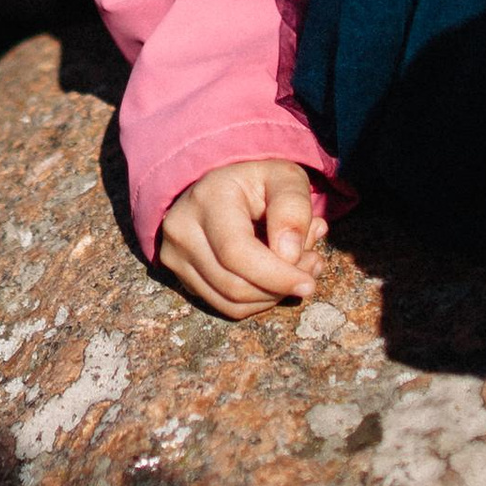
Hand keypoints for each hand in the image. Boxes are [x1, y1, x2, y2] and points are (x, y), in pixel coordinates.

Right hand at [158, 160, 327, 319]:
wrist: (222, 186)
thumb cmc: (260, 183)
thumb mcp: (286, 179)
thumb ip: (294, 209)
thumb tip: (289, 256)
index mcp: (207, 198)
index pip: (236, 252)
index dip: (276, 275)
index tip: (308, 282)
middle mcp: (181, 228)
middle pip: (233, 284)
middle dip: (279, 287)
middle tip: (310, 269)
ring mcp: (175, 255)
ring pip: (230, 302)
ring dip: (272, 296)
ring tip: (296, 270)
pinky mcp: (180, 276)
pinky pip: (225, 306)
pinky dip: (257, 301)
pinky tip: (274, 280)